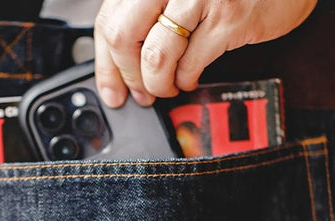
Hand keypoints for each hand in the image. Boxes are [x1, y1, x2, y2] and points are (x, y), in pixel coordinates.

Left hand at [94, 0, 317, 106]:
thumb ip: (149, 14)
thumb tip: (121, 63)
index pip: (109, 20)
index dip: (106, 63)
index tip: (111, 89)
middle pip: (123, 38)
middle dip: (129, 76)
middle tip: (142, 91)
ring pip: (154, 56)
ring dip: (157, 84)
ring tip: (168, 87)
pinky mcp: (229, 17)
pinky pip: (190, 64)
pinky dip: (185, 81)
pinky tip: (190, 79)